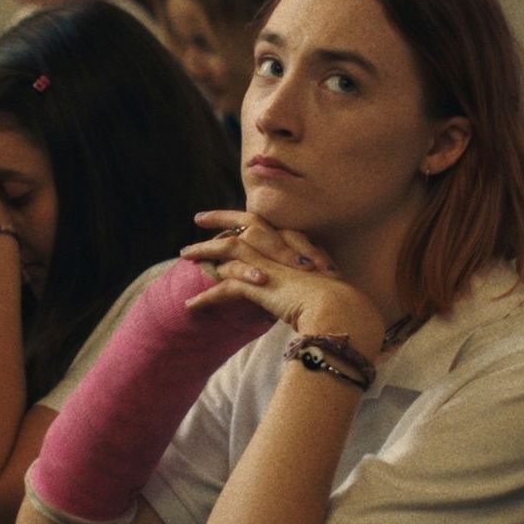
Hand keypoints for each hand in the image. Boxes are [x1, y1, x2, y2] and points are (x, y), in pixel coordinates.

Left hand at [181, 213, 384, 357]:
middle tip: (199, 218)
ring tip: (184, 257)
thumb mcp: (323, 284)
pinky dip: (205, 297)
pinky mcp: (256, 284)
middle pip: (242, 225)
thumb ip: (308, 280)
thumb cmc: (339, 302)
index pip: (266, 222)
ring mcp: (266, 263)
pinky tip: (190, 306)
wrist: (340, 309)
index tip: (238, 214)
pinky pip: (222, 288)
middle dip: (218, 219)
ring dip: (203, 252)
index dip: (249, 216)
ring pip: (225, 250)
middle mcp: (279, 247)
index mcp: (294, 243)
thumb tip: (304, 286)